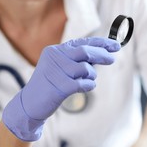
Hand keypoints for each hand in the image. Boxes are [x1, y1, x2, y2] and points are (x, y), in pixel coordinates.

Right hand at [2, 37, 120, 140]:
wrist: (30, 104)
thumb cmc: (50, 85)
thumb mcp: (61, 67)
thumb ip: (78, 59)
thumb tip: (103, 53)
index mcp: (55, 50)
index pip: (82, 42)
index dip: (101, 43)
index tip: (115, 45)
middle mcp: (55, 57)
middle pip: (86, 51)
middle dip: (102, 55)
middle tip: (112, 59)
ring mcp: (57, 71)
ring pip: (86, 69)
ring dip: (91, 76)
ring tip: (84, 81)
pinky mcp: (60, 86)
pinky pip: (84, 83)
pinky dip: (88, 86)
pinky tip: (84, 88)